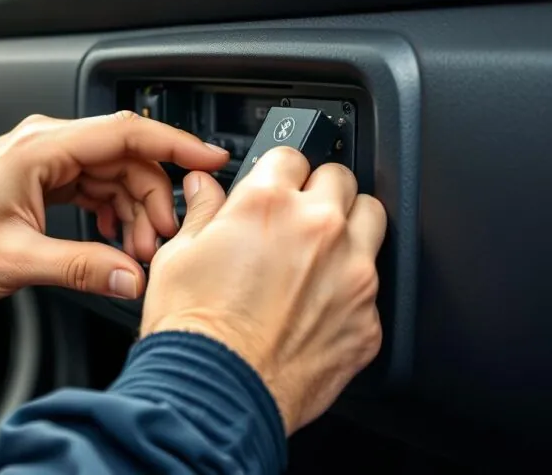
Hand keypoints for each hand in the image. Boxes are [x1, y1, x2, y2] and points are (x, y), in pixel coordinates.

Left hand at [0, 112, 229, 303]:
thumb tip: (131, 276)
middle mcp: (45, 144)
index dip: (174, 143)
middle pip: (126, 157)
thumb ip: (81, 267)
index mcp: (40, 148)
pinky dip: (112, 210)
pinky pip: (94, 185)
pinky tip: (113, 238)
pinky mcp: (43, 178)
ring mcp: (45, 160)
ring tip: (135, 251)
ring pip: (113, 173)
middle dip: (152, 197)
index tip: (209, 158)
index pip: (125, 132)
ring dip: (133, 209)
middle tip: (159, 242)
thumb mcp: (16, 261)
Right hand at [141, 147, 386, 433]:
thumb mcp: (178, 256)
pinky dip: (351, 290)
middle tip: (298, 215)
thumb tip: (204, 188)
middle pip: (341, 179)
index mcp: (269, 204)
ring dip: (350, 227)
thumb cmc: (193, 332)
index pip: (291, 155)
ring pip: (372, 221)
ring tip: (321, 251)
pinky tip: (321, 305)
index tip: (275, 184)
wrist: (216, 395)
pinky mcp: (368, 321)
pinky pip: (373, 287)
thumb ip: (201, 212)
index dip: (278, 170)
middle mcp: (318, 230)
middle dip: (319, 191)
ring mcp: (352, 276)